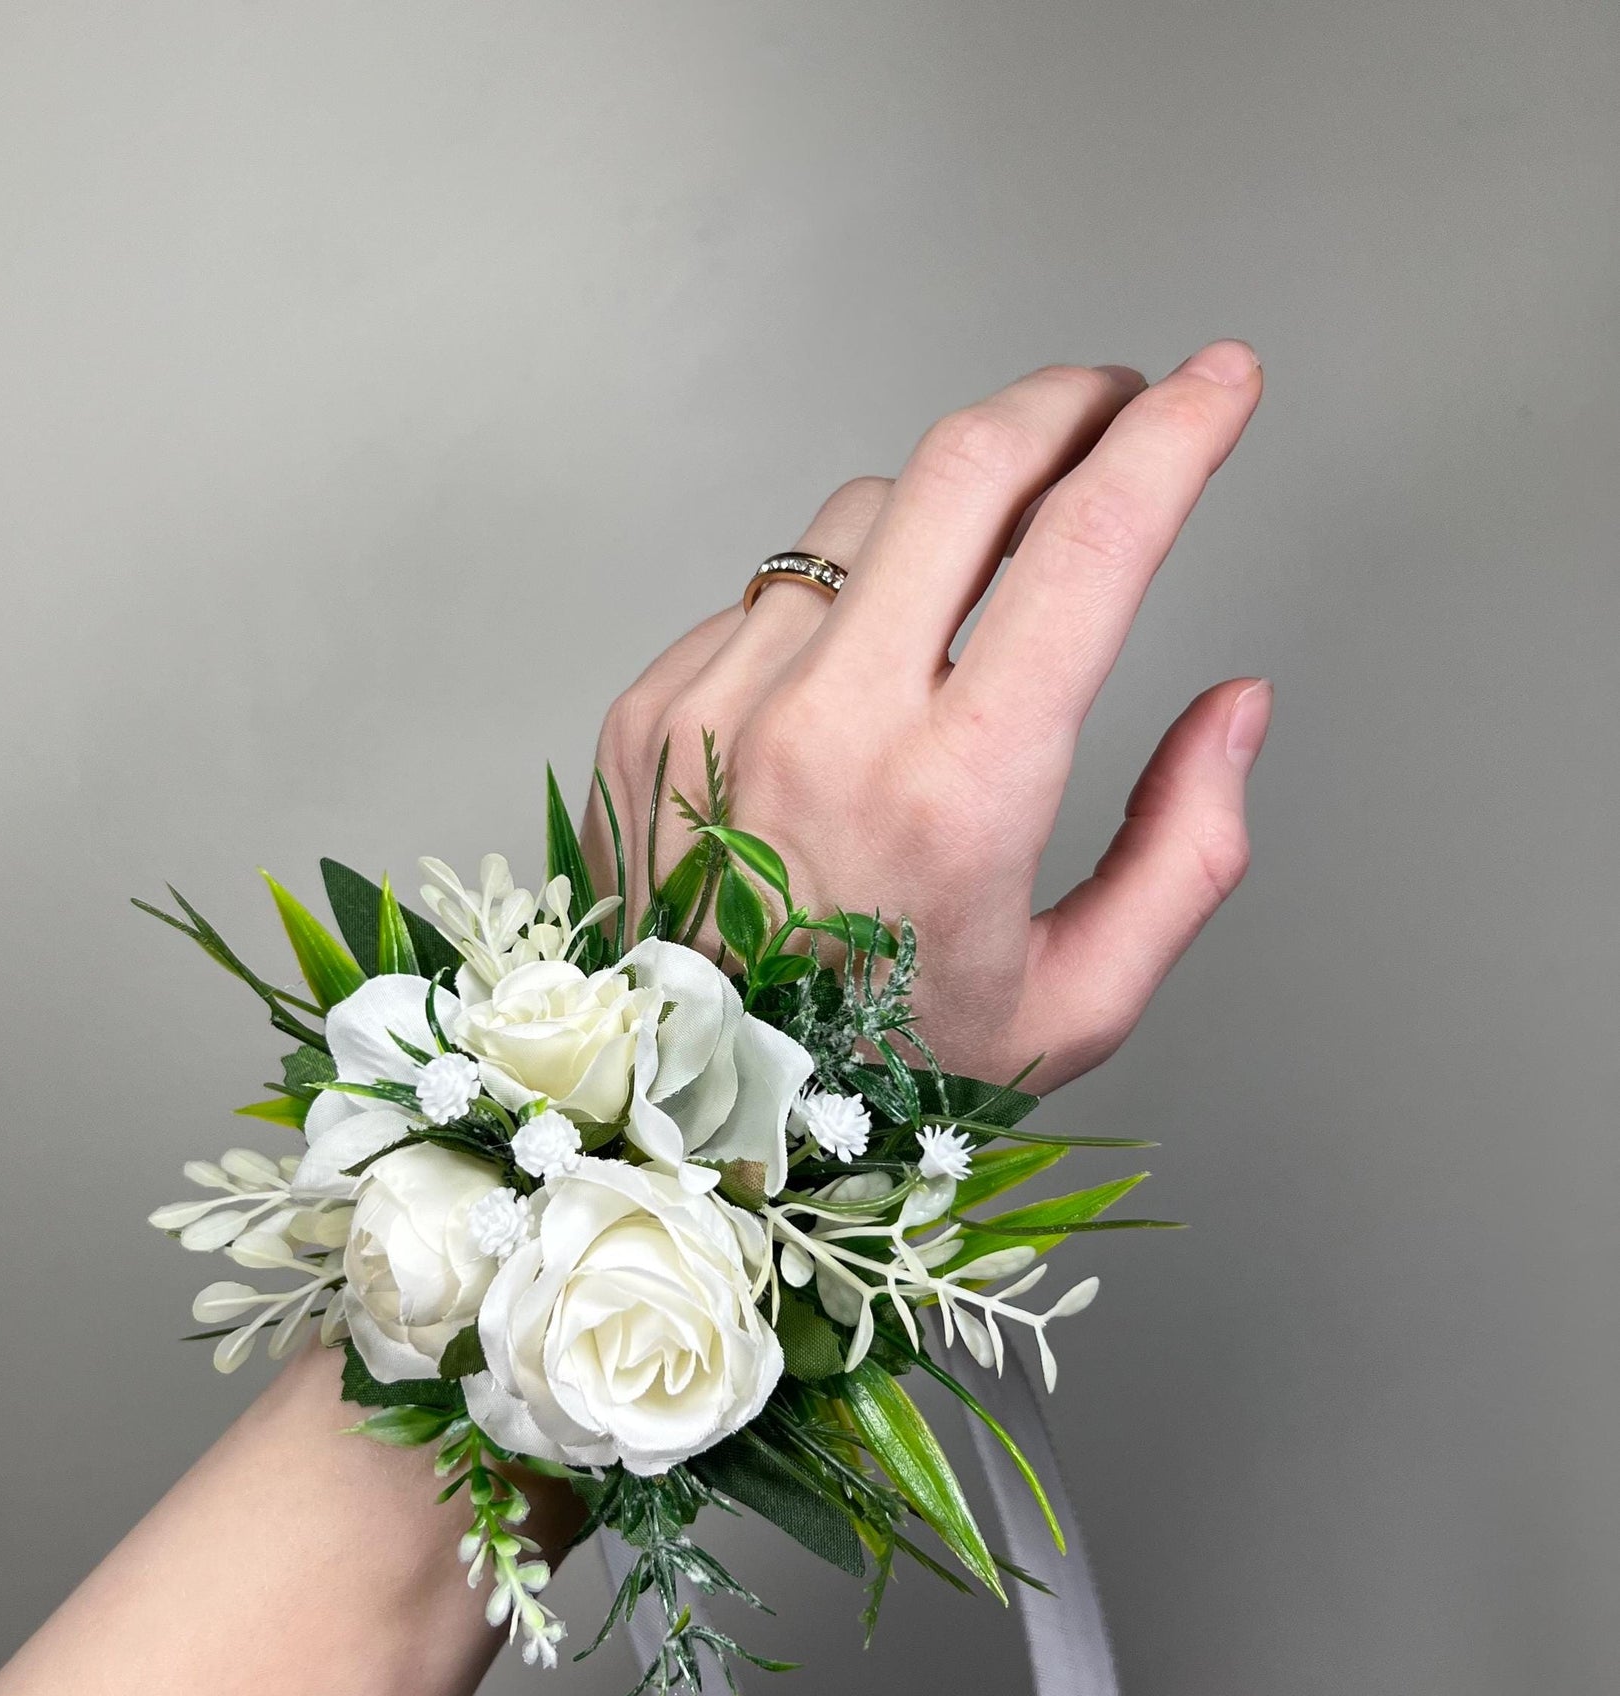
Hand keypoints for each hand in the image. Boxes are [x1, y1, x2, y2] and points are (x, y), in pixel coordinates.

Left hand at [586, 345, 1269, 1090]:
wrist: (679, 1121)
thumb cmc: (877, 1079)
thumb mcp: (1077, 1004)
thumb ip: (1187, 851)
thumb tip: (1236, 706)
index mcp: (954, 796)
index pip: (1088, 545)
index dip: (1175, 436)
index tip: (1220, 383)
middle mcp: (825, 727)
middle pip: (963, 465)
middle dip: (1063, 405)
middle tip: (1113, 408)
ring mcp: (719, 704)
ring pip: (860, 515)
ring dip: (944, 516)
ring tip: (977, 590)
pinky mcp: (650, 707)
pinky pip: (769, 594)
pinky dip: (834, 609)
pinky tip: (847, 695)